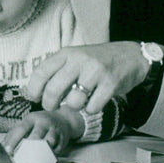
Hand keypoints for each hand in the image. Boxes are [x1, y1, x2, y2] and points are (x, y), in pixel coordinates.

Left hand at [3, 109, 82, 155]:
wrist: (63, 119)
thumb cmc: (40, 123)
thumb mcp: (27, 123)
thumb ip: (14, 133)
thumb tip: (2, 146)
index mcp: (32, 118)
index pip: (21, 129)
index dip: (13, 140)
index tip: (8, 151)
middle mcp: (44, 123)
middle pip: (36, 136)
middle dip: (27, 149)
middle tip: (20, 159)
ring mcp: (54, 131)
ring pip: (48, 143)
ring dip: (40, 153)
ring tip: (34, 162)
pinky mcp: (63, 140)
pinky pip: (56, 150)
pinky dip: (50, 157)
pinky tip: (45, 161)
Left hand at [26, 43, 146, 113]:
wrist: (131, 56)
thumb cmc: (96, 61)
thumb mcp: (75, 58)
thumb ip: (56, 70)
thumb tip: (33, 92)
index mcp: (67, 53)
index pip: (41, 72)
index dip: (33, 89)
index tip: (34, 98)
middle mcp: (79, 60)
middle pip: (53, 89)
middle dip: (49, 104)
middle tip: (52, 106)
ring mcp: (95, 72)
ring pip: (73, 102)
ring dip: (74, 107)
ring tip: (80, 101)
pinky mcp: (110, 84)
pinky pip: (93, 107)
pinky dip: (92, 109)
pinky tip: (95, 101)